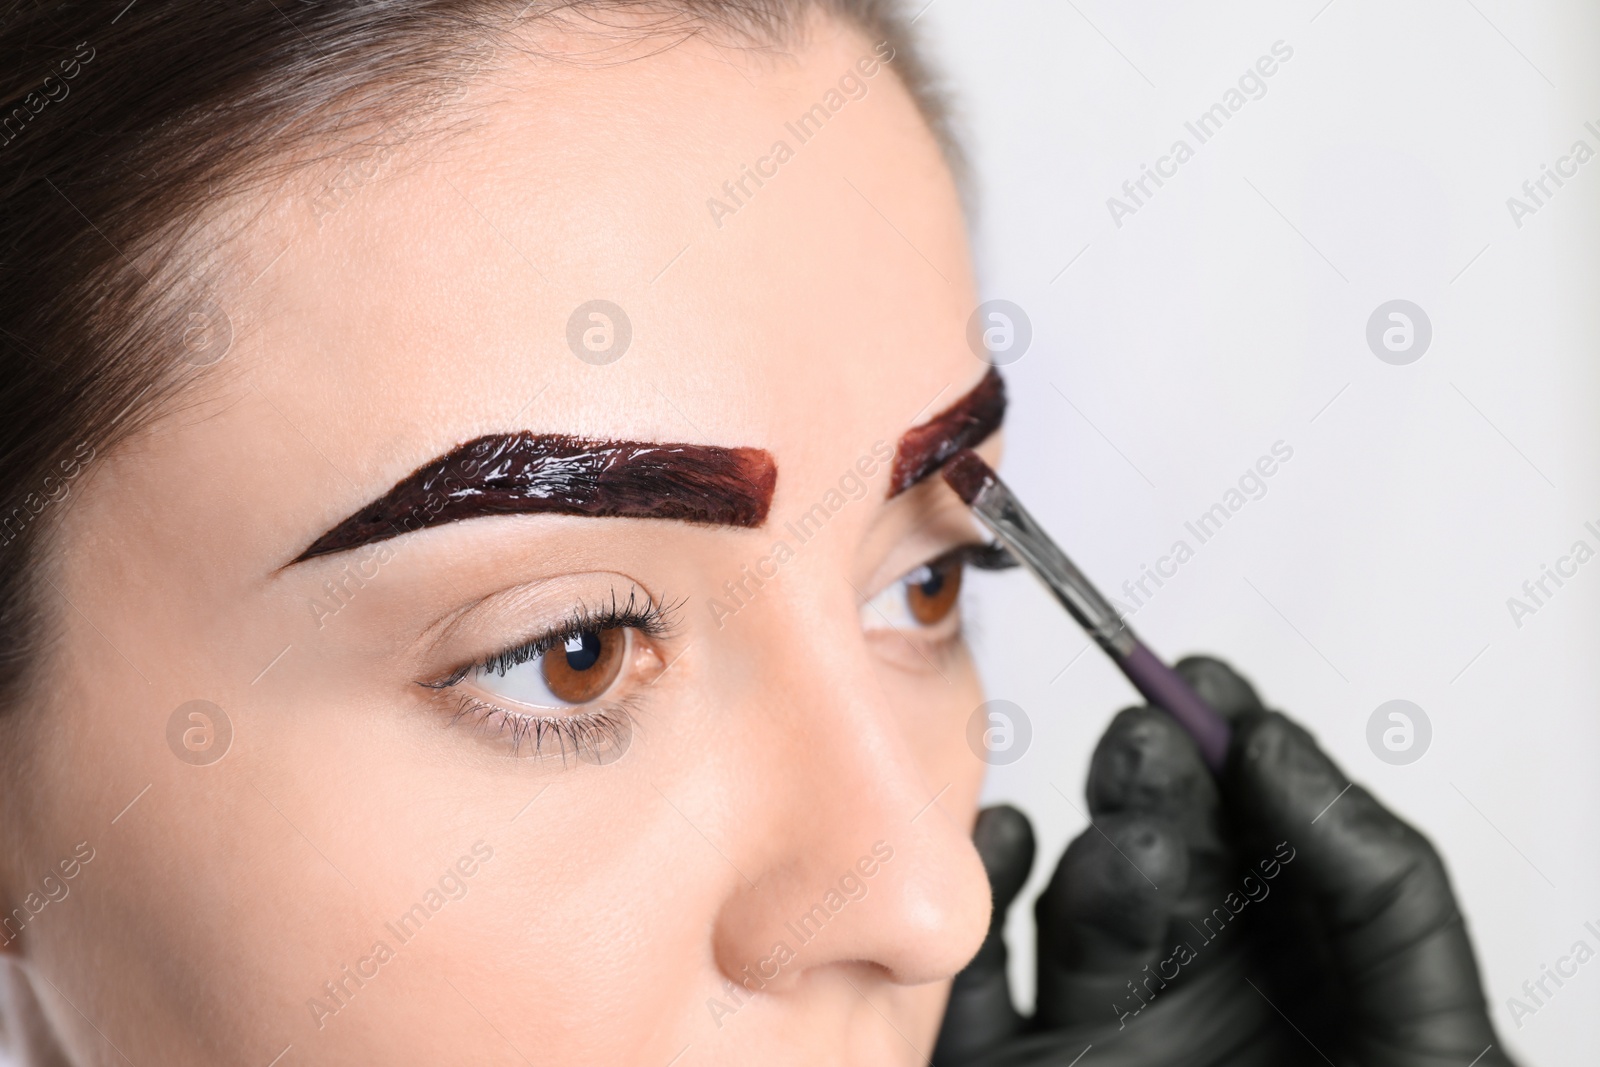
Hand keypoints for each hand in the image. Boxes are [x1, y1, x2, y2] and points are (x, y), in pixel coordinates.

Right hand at [934, 656, 1512, 1066]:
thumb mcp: (1439, 1039)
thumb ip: (1377, 880)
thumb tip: (1275, 741)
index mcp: (1294, 968)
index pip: (1249, 823)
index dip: (1225, 743)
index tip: (1207, 687)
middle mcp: (1189, 991)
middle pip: (1154, 847)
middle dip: (1153, 782)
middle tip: (1156, 740)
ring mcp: (1097, 1038)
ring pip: (1068, 906)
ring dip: (1095, 852)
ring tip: (1139, 850)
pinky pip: (972, 992)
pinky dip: (976, 914)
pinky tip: (1012, 853)